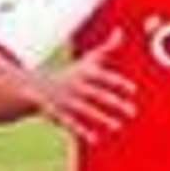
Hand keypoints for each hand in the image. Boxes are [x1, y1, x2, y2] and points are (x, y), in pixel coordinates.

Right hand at [36, 29, 137, 144]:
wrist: (36, 86)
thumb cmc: (71, 73)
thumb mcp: (88, 60)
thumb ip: (107, 48)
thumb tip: (120, 31)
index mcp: (85, 73)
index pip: (104, 77)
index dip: (118, 83)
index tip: (133, 90)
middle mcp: (76, 86)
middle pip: (97, 94)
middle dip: (114, 102)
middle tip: (132, 111)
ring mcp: (66, 101)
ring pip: (86, 110)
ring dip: (101, 118)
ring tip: (117, 126)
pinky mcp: (58, 114)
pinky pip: (71, 124)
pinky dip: (82, 131)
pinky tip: (94, 139)